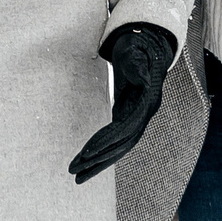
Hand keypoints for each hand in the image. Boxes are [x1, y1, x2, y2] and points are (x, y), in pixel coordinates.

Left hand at [70, 22, 177, 182]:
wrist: (146, 44)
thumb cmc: (137, 45)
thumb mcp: (135, 50)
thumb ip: (136, 62)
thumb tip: (142, 78)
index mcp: (147, 102)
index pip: (125, 129)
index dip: (106, 142)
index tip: (87, 153)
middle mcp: (145, 115)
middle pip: (122, 145)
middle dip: (99, 159)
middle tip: (74, 171)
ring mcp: (138, 118)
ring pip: (119, 148)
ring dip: (98, 163)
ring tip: (76, 176)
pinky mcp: (128, 117)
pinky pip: (115, 140)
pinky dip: (101, 152)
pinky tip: (86, 163)